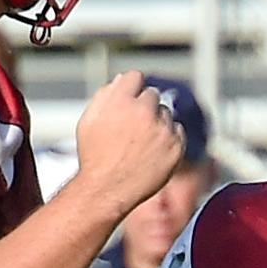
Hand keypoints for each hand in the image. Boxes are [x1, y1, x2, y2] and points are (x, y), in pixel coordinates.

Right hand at [74, 70, 186, 219]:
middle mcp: (144, 112)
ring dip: (157, 123)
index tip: (129, 101)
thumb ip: (105, 95)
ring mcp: (162, 130)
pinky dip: (169, 138)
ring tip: (140, 144)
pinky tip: (153, 151)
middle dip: (144, 107)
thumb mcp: (88, 120)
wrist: (107, 190)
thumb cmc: (95, 156)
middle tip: (132, 129)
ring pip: (166, 113)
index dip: (131, 89)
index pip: (135, 77)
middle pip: (152, 95)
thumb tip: (123, 79)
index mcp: (120, 100)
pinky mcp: (176, 146)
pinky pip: (178, 130)